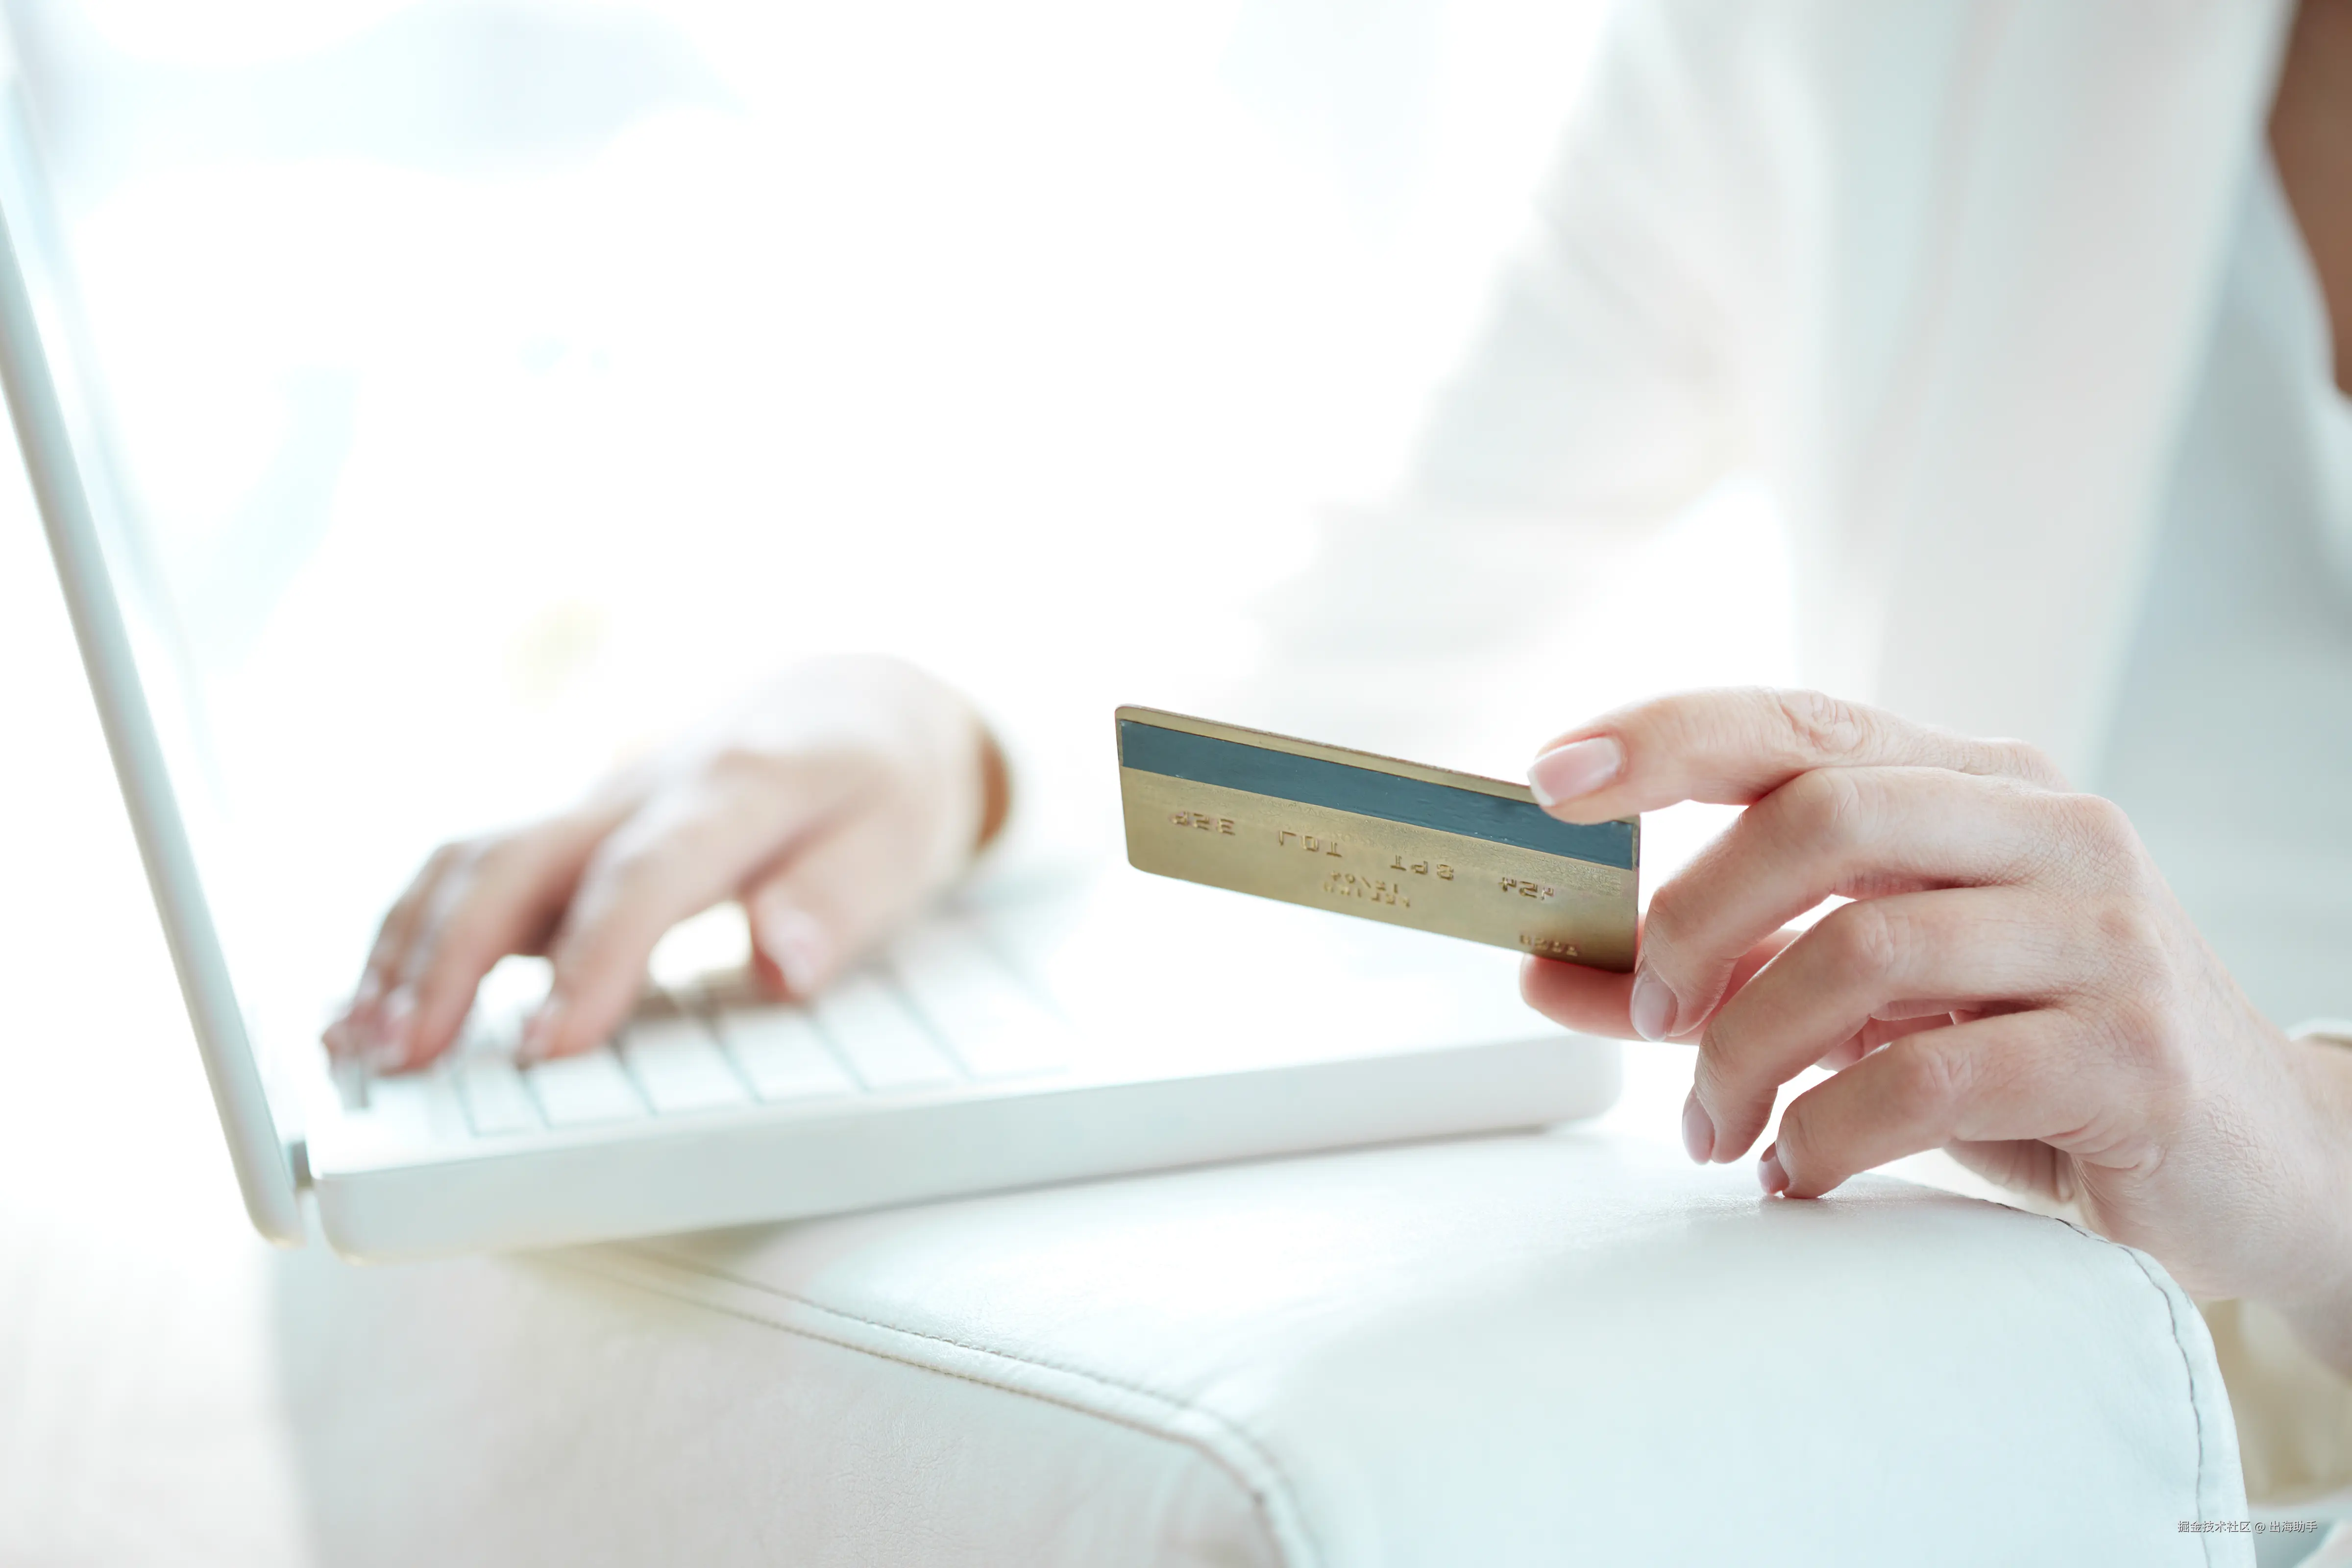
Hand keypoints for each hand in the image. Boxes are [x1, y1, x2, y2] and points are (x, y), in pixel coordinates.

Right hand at [322, 655, 1008, 1071]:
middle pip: (521, 859)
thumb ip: (839, 903)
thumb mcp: (900, 839)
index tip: (546, 1048)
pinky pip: (477, 869)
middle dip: (447, 958)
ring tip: (357, 1044)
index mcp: (738, 788)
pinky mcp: (574, 826)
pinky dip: (415, 932)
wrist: (861, 699)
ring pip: (474, 858)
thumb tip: (783, 963)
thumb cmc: (884, 782)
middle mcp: (647, 787)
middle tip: (400, 1059)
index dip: (590, 960)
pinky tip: (371, 1002)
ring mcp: (598, 802)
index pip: (646, 876)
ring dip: (408, 947)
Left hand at [1518, 687, 2351, 1365]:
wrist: (2256, 1162)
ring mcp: (2104, 935)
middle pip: (1820, 818)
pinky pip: (1926, 1080)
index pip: (1797, 726)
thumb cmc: (2031, 1059)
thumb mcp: (1870, 1000)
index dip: (1663, 739)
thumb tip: (1549, 968)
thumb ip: (1716, 976)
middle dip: (1694, 918)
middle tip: (1650, 1014)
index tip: (1549, 776)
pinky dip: (1826, 1134)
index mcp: (1978, 784)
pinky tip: (1800, 1170)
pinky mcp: (2133, 1055)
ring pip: (1861, 952)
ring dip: (1744, 1052)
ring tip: (1714, 1127)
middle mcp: (2051, 829)